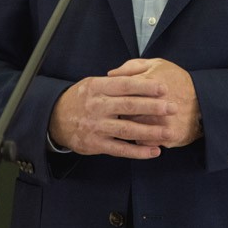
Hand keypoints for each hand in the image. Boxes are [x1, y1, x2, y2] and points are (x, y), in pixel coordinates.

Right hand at [49, 68, 178, 158]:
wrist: (54, 119)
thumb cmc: (80, 99)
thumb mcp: (92, 83)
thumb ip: (114, 81)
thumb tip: (140, 75)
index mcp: (97, 87)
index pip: (125, 85)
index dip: (145, 86)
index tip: (164, 88)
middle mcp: (97, 106)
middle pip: (129, 106)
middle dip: (153, 107)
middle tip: (173, 108)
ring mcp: (96, 126)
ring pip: (127, 129)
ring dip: (150, 132)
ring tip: (168, 132)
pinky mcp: (96, 144)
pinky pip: (120, 149)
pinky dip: (138, 151)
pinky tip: (153, 151)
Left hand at [107, 58, 202, 148]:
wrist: (204, 100)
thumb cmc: (177, 79)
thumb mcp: (157, 64)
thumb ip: (132, 67)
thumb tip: (110, 74)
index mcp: (149, 83)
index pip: (121, 91)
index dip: (113, 96)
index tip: (112, 99)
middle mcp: (154, 104)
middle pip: (124, 112)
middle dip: (118, 113)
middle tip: (116, 113)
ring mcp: (161, 123)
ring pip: (132, 129)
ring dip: (127, 128)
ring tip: (127, 123)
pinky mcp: (168, 137)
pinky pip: (143, 143)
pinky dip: (139, 139)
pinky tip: (140, 134)